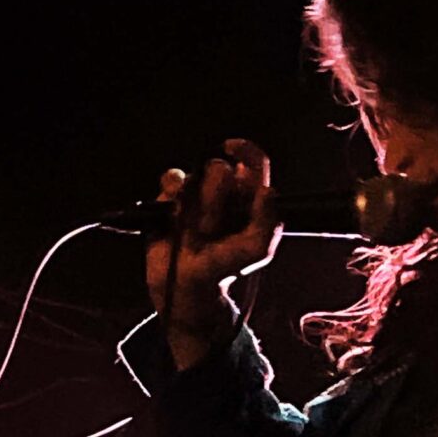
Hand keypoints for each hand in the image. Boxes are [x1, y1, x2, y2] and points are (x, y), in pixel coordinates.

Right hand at [145, 138, 282, 333]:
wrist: (189, 286)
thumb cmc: (226, 266)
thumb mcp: (256, 250)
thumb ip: (267, 222)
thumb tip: (267, 191)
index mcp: (247, 197)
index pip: (252, 163)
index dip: (246, 151)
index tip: (233, 151)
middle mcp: (222, 190)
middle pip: (220, 169)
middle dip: (217, 198)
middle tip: (214, 228)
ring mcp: (195, 193)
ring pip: (195, 177)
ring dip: (197, 207)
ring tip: (197, 233)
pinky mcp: (170, 199)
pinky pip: (171, 180)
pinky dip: (173, 193)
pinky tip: (175, 214)